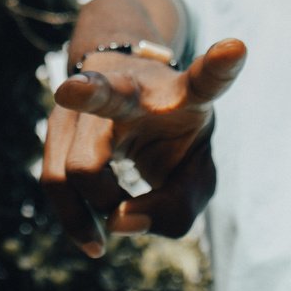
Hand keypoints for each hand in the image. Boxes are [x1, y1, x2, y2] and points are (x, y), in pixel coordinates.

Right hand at [40, 38, 245, 256]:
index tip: (236, 48)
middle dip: (88, 92)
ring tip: (120, 221)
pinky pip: (55, 180)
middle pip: (107, 92)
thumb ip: (176, 209)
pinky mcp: (58, 123)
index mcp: (180, 93)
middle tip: (70, 92)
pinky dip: (76, 220)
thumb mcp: (193, 171)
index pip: (205, 80)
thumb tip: (118, 223)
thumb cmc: (171, 136)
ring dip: (102, 208)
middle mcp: (129, 87)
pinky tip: (94, 241)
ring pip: (79, 166)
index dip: (219, 67)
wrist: (123, 91)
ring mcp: (83, 103)